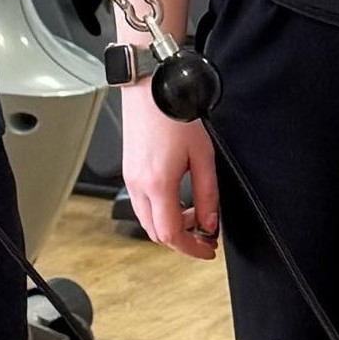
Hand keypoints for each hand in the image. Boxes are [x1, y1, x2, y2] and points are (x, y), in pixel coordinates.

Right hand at [121, 88, 221, 260]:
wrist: (150, 90)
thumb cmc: (174, 114)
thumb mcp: (203, 156)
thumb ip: (208, 195)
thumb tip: (210, 223)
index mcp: (158, 184)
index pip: (171, 235)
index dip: (191, 249)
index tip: (207, 250)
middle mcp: (138, 186)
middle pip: (156, 233)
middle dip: (182, 239)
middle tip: (205, 234)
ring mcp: (130, 180)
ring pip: (147, 221)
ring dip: (170, 225)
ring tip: (194, 214)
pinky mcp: (128, 172)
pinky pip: (142, 205)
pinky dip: (160, 212)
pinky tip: (177, 200)